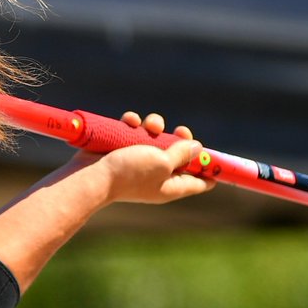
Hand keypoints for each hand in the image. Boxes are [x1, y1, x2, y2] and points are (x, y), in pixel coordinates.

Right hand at [92, 110, 214, 204]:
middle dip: (181, 140)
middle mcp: (157, 175)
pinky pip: (134, 133)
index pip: (200, 181)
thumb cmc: (129, 173)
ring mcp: (138, 162)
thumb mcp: (163, 162)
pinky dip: (134, 125)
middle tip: (181, 132)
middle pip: (179, 156)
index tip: (217, 154)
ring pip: (156, 139)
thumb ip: (182, 153)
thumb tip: (197, 147)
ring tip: (149, 125)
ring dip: (155, 127)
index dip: (210, 168)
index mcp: (171, 186)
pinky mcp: (121, 150)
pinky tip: (129, 121)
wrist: (91, 175)